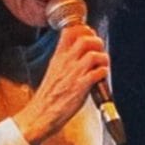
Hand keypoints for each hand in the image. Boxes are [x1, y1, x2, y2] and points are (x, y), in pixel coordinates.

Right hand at [13, 24, 108, 144]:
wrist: (40, 115)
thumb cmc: (48, 96)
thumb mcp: (53, 70)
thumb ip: (64, 59)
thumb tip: (79, 52)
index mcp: (58, 57)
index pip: (70, 31)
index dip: (84, 29)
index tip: (90, 35)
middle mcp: (66, 62)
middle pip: (85, 39)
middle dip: (97, 42)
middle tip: (99, 51)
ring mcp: (74, 74)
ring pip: (94, 54)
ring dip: (103, 58)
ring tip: (102, 65)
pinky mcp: (81, 87)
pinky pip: (98, 72)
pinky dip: (104, 72)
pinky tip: (101, 77)